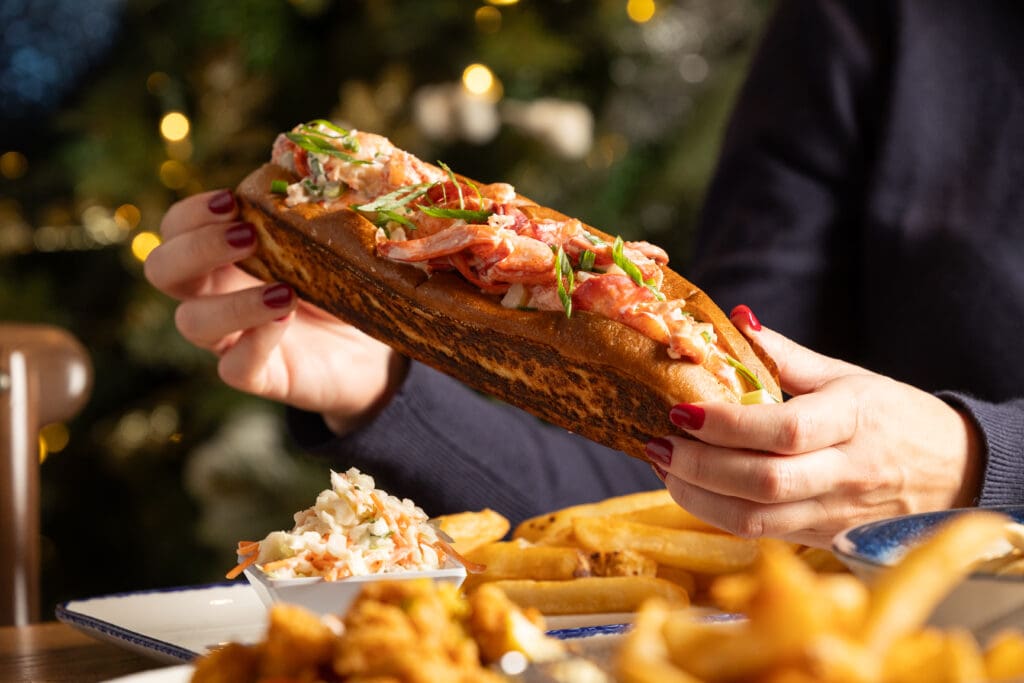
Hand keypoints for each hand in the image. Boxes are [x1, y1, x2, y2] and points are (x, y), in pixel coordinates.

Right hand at [144, 189, 405, 434]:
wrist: (376, 349)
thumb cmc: (343, 283)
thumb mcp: (330, 238)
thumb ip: (310, 200)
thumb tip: (309, 148)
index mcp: (221, 255)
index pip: (175, 229)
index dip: (192, 213)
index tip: (234, 200)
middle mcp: (214, 295)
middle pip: (162, 271)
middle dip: (196, 248)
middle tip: (247, 236)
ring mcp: (230, 339)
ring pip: (192, 323)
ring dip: (232, 302)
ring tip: (283, 290)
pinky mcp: (259, 375)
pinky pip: (234, 368)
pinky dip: (256, 342)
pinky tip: (286, 319)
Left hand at [645, 305, 982, 546]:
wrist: (953, 472)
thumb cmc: (893, 416)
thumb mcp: (846, 376)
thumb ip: (786, 356)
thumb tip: (735, 318)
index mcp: (853, 420)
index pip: (784, 430)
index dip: (727, 424)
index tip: (681, 408)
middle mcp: (845, 473)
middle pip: (763, 482)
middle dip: (698, 466)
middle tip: (658, 442)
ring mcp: (834, 513)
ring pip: (755, 519)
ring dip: (697, 496)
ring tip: (664, 466)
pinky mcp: (822, 538)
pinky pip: (760, 533)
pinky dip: (716, 513)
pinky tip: (691, 488)